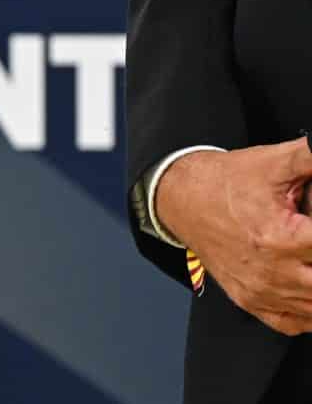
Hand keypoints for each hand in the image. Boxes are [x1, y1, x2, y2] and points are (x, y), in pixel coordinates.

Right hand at [156, 140, 311, 332]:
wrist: (180, 198)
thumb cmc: (226, 182)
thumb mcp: (273, 162)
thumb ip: (311, 157)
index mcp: (282, 238)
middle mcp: (273, 271)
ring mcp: (262, 291)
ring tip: (309, 258)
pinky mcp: (251, 301)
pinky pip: (296, 322)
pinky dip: (308, 311)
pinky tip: (307, 286)